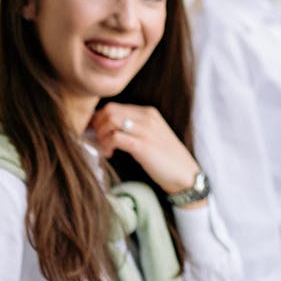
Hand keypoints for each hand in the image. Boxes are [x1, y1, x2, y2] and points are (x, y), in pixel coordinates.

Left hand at [87, 103, 201, 196]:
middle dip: (97, 126)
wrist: (184, 174)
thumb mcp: (151, 135)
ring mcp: (145, 130)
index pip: (114, 106)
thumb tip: (106, 128)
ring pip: (110, 121)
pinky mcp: (142, 145)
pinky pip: (114, 137)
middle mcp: (147, 117)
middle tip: (97, 140)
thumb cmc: (166, 158)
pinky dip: (106, 145)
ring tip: (105, 148)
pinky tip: (110, 154)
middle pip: (109, 110)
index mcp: (148, 112)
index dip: (99, 118)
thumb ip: (133, 127)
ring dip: (101, 136)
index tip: (95, 131)